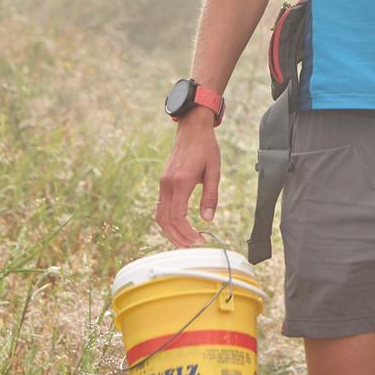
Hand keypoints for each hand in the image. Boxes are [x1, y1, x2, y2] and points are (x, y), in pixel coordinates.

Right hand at [156, 113, 220, 247]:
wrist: (192, 128)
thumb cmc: (206, 147)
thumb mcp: (214, 171)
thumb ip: (211, 196)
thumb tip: (208, 219)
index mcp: (181, 182)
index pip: (177, 217)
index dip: (187, 233)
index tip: (200, 240)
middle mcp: (167, 184)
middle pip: (165, 220)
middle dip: (178, 237)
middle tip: (193, 246)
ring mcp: (163, 183)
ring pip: (160, 215)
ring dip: (171, 231)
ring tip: (186, 241)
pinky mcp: (163, 181)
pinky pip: (161, 206)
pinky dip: (168, 220)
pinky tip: (179, 226)